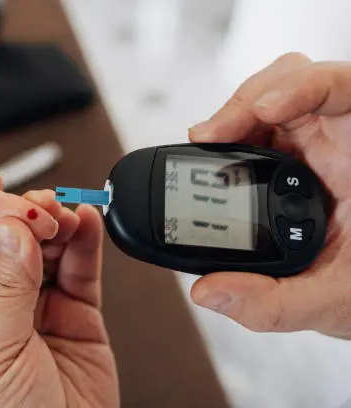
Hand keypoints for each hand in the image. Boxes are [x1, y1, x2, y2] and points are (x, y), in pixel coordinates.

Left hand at [0, 168, 118, 407]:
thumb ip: (7, 286)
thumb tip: (14, 230)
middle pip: (9, 240)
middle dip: (23, 215)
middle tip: (39, 202)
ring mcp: (40, 306)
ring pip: (49, 249)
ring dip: (58, 224)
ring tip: (66, 211)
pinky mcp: (79, 315)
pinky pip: (83, 270)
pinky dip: (88, 243)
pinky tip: (88, 223)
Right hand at [189, 52, 350, 337]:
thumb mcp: (335, 301)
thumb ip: (276, 303)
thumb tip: (211, 289)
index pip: (340, 89)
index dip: (299, 85)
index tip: (262, 109)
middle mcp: (337, 142)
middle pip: (290, 82)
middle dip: (242, 104)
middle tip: (209, 139)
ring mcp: (313, 147)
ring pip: (266, 101)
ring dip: (230, 118)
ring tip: (204, 147)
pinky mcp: (291, 158)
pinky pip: (256, 130)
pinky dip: (228, 140)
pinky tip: (213, 161)